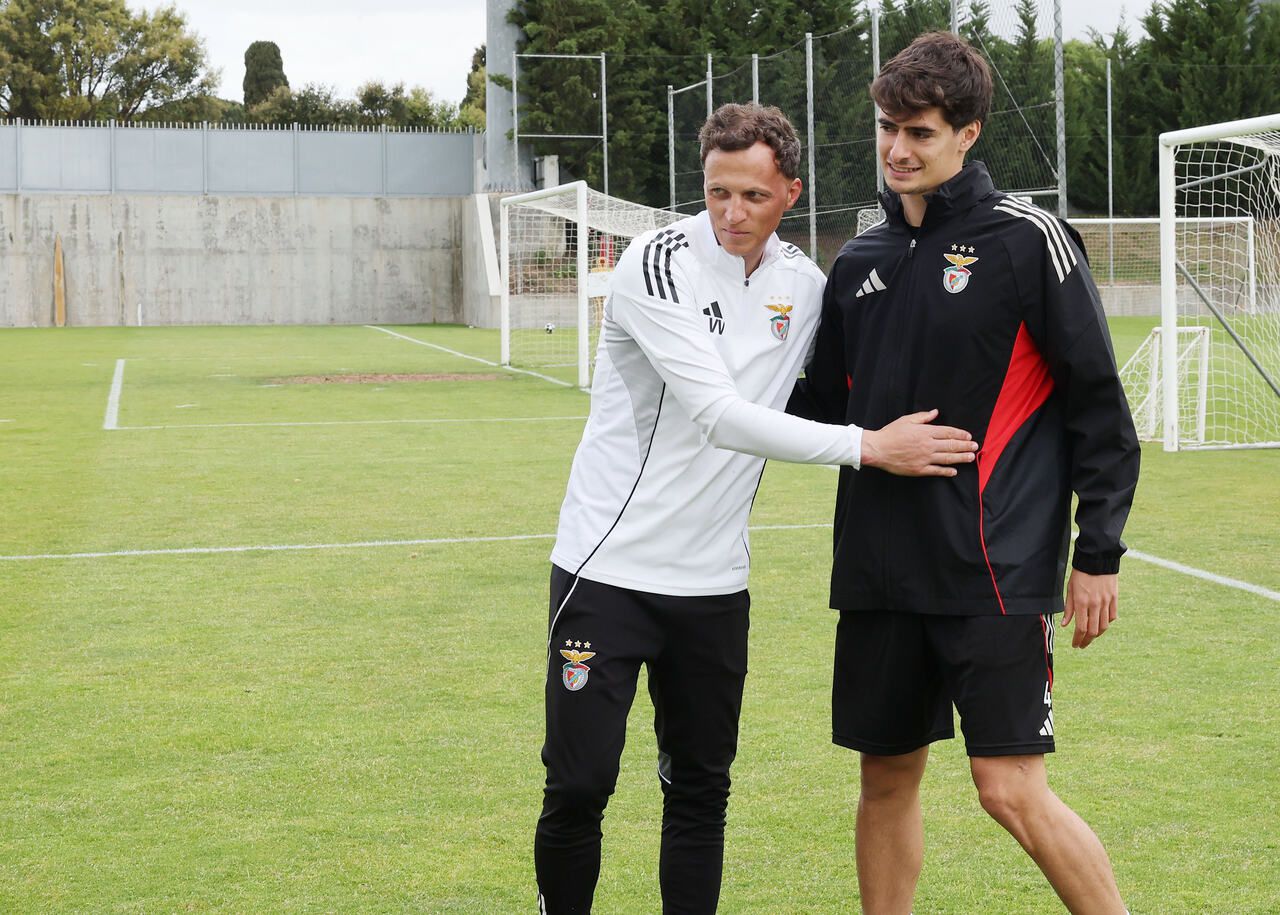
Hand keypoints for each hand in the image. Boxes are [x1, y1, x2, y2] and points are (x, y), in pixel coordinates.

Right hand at [860, 409, 977, 476]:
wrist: (877, 449)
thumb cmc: (890, 433)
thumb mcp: (906, 420)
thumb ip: (923, 417)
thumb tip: (935, 412)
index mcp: (925, 432)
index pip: (948, 432)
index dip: (960, 434)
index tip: (968, 436)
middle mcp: (928, 445)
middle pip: (951, 445)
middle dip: (965, 446)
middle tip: (975, 446)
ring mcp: (924, 458)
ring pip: (947, 458)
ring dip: (960, 458)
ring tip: (970, 457)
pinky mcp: (919, 469)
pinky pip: (936, 470)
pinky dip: (946, 471)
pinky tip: (954, 471)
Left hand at [1062, 570, 1117, 648]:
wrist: (1097, 559)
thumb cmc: (1080, 574)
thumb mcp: (1070, 589)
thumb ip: (1069, 608)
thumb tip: (1066, 625)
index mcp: (1081, 602)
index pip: (1081, 628)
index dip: (1078, 639)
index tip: (1075, 645)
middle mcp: (1095, 604)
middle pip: (1093, 631)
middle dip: (1086, 641)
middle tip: (1081, 645)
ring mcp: (1106, 602)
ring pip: (1104, 626)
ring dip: (1097, 635)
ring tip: (1090, 637)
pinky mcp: (1114, 598)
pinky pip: (1112, 616)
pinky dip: (1106, 623)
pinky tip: (1100, 624)